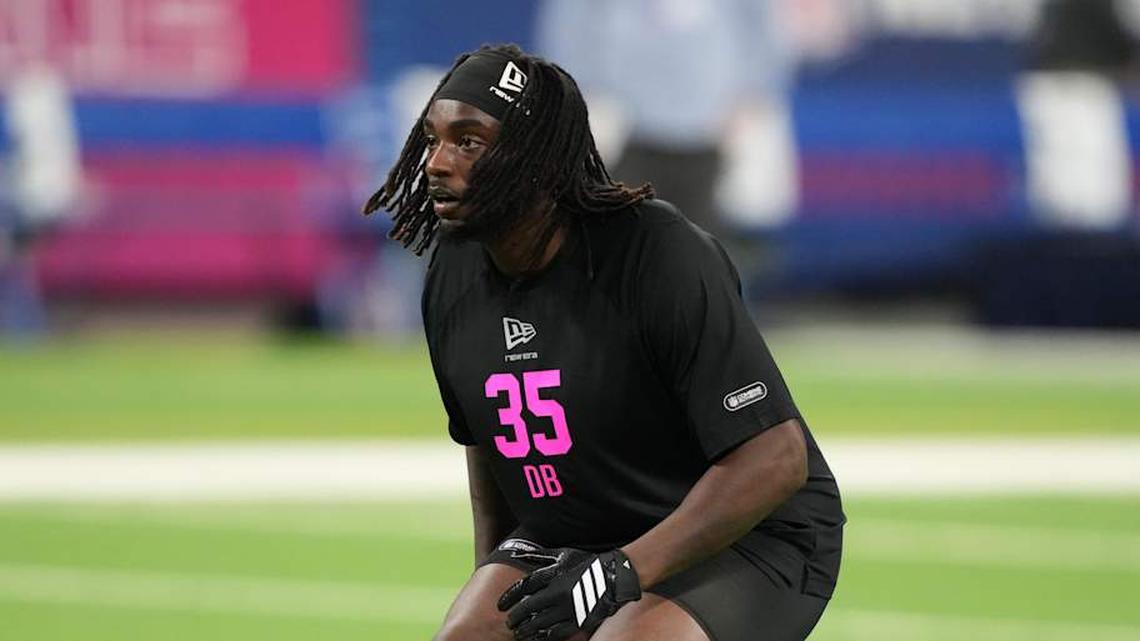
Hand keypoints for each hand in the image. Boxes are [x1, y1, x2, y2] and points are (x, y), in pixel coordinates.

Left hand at [497, 547, 640, 640]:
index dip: (510, 597)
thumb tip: (517, 553)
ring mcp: (569, 608)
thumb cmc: (586, 562)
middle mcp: (559, 592)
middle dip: (516, 617)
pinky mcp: (579, 621)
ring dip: (526, 630)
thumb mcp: (562, 554)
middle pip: (529, 607)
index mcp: (554, 574)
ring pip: (540, 623)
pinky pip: (557, 633)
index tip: (501, 605)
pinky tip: (536, 638)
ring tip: (519, 633)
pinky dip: (544, 636)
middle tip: (509, 623)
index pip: (524, 587)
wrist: (614, 575)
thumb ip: (539, 556)